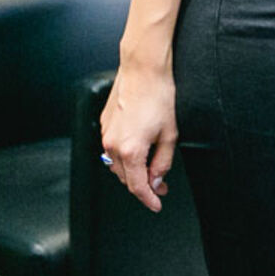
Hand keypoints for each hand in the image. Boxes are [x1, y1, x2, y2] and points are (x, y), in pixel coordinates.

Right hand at [98, 63, 176, 211]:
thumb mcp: (170, 133)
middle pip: (125, 177)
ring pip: (117, 164)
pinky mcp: (104, 124)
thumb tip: (157, 179)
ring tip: (152, 167)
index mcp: (130, 151)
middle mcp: (112, 146)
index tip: (156, 205)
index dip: (148, 199)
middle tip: (162, 185)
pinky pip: (112, 149)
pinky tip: (140, 149)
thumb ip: (163, 161)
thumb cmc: (159, 96)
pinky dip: (125, 155)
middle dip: (143, 184)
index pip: (136, 186)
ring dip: (133, 170)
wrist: (143, 70)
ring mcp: (105, 134)